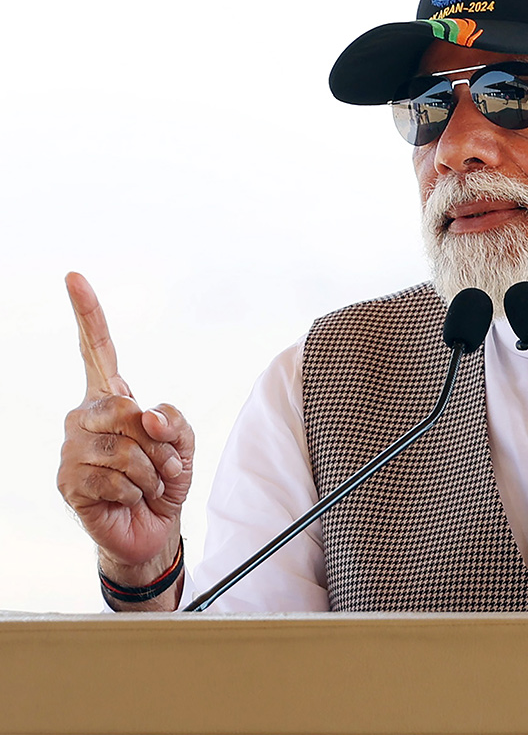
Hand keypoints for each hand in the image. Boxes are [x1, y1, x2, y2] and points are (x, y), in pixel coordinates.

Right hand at [58, 273, 194, 605]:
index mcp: (112, 398)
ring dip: (152, 471)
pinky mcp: (67, 481)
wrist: (153, 527)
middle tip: (166, 465)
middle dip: (159, 442)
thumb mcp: (183, 443)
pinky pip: (115, 478)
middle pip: (126, 409)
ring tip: (150, 483)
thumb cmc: (165, 479)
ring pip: (124, 448)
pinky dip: (138, 490)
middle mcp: (84, 416)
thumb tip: (144, 416)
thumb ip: (173, 420)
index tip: (74, 276)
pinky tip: (132, 498)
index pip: (97, 349)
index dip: (87, 313)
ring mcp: (71, 448)